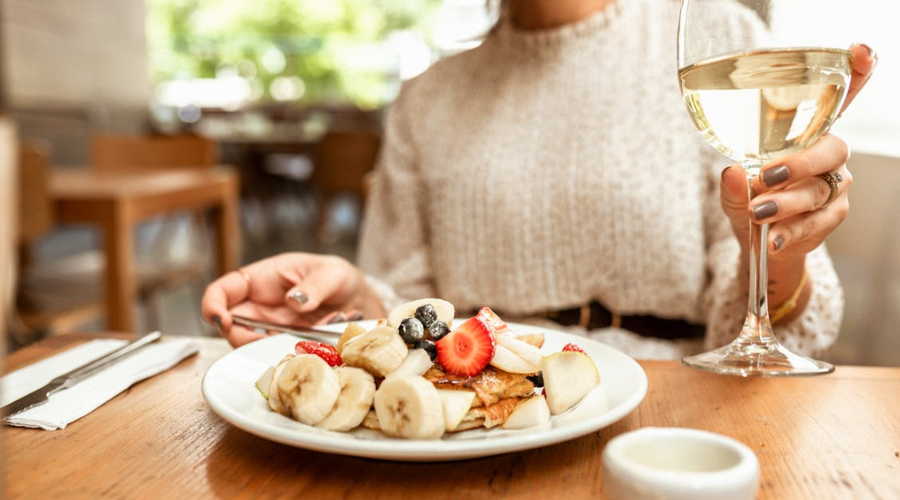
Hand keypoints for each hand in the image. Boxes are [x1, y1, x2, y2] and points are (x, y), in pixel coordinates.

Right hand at [200, 252, 385, 346]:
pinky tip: (324, 338)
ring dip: (277, 347)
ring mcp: (271, 330)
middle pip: (230, 328)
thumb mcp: (332, 274)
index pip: (222, 291)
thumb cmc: (337, 278)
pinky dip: (297, 354)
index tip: (220, 320)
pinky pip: (279, 356)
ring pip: (253, 347)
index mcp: (261, 280)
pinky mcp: (286, 347)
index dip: (212, 306)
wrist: (358, 301)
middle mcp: (259, 308)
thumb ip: (315, 286)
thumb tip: (294, 301)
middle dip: (244, 339)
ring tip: (316, 331)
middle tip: (275, 339)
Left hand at [718, 43, 875, 313]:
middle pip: (832, 150)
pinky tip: (773, 237)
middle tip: (767, 177)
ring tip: (758, 213)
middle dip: (800, 163)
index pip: (837, 101)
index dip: (855, 74)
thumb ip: (732, 183)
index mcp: (806, 135)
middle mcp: (827, 156)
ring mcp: (833, 186)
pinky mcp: (832, 216)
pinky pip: (818, 221)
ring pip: (820, 189)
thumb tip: (732, 172)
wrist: (763, 244)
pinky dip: (792, 229)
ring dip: (787, 202)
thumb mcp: (733, 191)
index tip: (859, 52)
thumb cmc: (751, 202)